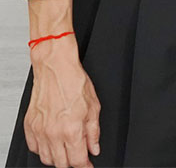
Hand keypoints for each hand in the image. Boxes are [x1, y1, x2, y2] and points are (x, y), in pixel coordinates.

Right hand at [25, 35, 99, 167]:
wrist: (55, 69)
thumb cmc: (75, 82)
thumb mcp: (94, 107)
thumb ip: (94, 132)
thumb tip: (94, 148)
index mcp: (71, 129)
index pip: (77, 160)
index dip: (85, 166)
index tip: (88, 165)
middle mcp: (53, 133)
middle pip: (61, 163)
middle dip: (72, 162)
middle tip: (79, 155)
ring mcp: (39, 131)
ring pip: (46, 159)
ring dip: (57, 158)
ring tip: (66, 150)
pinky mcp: (29, 126)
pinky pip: (34, 148)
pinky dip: (43, 150)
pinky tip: (52, 143)